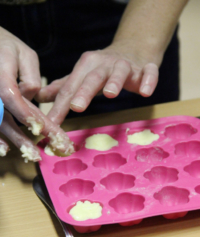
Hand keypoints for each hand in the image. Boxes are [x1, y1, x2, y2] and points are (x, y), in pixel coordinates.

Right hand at [0, 27, 73, 160]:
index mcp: (0, 74)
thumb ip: (30, 76)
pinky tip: (4, 150)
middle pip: (5, 117)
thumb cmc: (4, 46)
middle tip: (40, 153)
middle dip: (23, 137)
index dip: (26, 115)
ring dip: (15, 141)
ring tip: (32, 155)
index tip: (42, 130)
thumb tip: (31, 97)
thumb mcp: (22, 54)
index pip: (13, 98)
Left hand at [35, 41, 158, 124]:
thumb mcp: (82, 75)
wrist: (132, 49)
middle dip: (84, 92)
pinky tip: (145, 92)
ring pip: (119, 73)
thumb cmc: (103, 68)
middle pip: (93, 78)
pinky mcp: (144, 68)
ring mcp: (125, 65)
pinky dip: (148, 80)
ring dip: (114, 82)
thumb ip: (64, 87)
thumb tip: (40, 97)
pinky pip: (148, 73)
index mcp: (86, 67)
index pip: (70, 88)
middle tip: (76, 107)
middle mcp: (104, 64)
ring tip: (110, 94)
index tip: (51, 123)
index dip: (60, 106)